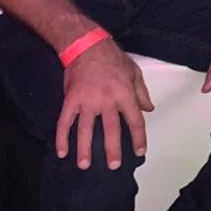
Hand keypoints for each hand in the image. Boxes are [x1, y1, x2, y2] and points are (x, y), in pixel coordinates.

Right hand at [55, 39, 152, 170]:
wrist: (87, 45)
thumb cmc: (112, 58)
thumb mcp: (134, 71)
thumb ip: (141, 92)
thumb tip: (148, 109)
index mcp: (125, 93)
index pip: (135, 120)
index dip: (138, 138)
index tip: (139, 152)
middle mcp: (107, 99)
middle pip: (111, 129)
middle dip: (112, 149)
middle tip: (113, 165)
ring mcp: (87, 100)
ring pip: (86, 129)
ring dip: (85, 148)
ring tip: (85, 165)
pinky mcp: (71, 99)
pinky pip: (65, 121)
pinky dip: (62, 137)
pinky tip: (62, 151)